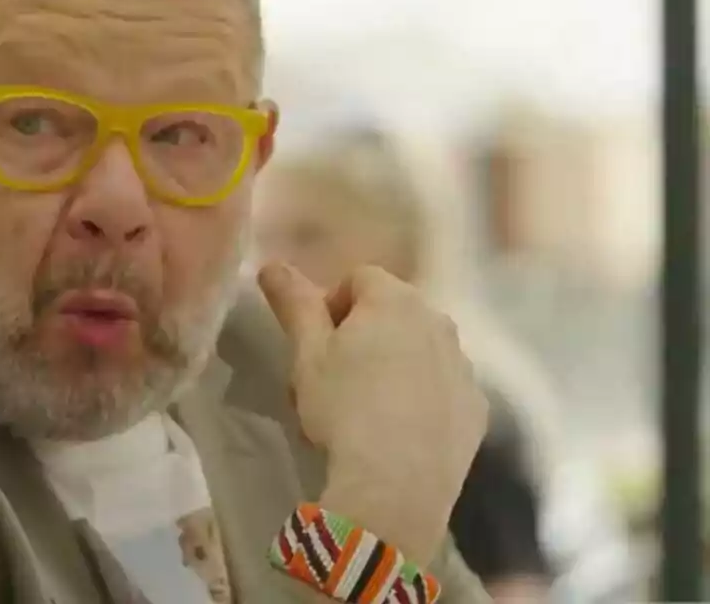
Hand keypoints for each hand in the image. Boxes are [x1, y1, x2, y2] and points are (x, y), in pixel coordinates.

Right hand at [258, 262, 487, 566]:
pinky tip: (400, 430)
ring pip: (422, 349)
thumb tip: (271, 263)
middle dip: (366, 333)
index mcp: (394, 300)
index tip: (316, 345)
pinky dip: (424, 397)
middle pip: (394, 312)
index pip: (359, 279)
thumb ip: (293, 303)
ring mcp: (463, 365)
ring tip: (368, 408)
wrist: (396, 485)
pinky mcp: (477, 407)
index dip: (332, 306)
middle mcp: (438, 321)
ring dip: (397, 363)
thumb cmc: (343, 408)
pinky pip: (445, 388)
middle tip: (337, 377)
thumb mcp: (306, 355)